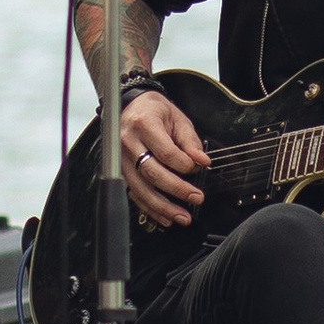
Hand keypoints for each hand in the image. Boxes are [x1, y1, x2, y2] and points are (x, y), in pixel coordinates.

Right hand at [121, 88, 206, 230]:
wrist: (131, 107)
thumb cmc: (154, 111)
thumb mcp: (177, 118)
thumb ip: (190, 141)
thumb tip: (202, 161)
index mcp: (144, 125)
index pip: (166, 152)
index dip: (184, 164)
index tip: (198, 168)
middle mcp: (128, 143)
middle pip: (152, 173)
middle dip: (177, 189)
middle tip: (196, 198)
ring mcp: (121, 160)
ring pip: (141, 188)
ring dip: (163, 207)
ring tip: (182, 216)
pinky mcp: (121, 172)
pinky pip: (134, 194)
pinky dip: (150, 208)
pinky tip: (164, 217)